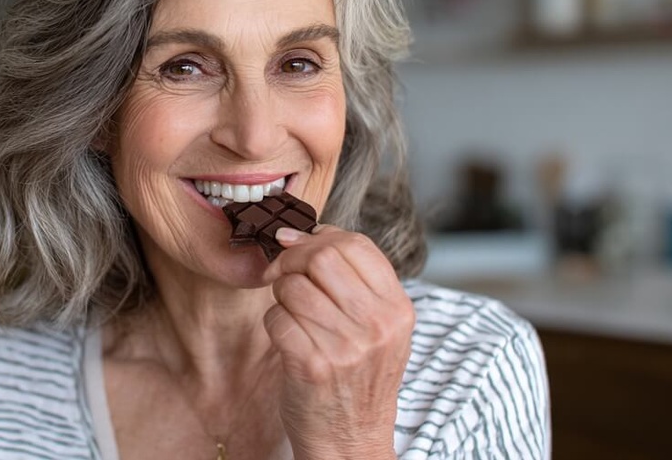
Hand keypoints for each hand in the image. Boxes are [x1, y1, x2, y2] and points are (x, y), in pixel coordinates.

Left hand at [261, 225, 413, 459]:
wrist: (352, 440)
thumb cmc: (358, 377)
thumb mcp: (377, 327)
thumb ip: (351, 279)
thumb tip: (298, 233)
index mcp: (397, 309)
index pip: (355, 244)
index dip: (318, 238)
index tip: (299, 248)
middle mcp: (376, 326)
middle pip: (321, 258)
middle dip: (292, 261)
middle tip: (284, 276)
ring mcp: (345, 346)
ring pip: (293, 286)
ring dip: (281, 296)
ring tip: (294, 315)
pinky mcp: (311, 365)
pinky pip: (276, 318)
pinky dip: (274, 324)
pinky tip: (288, 340)